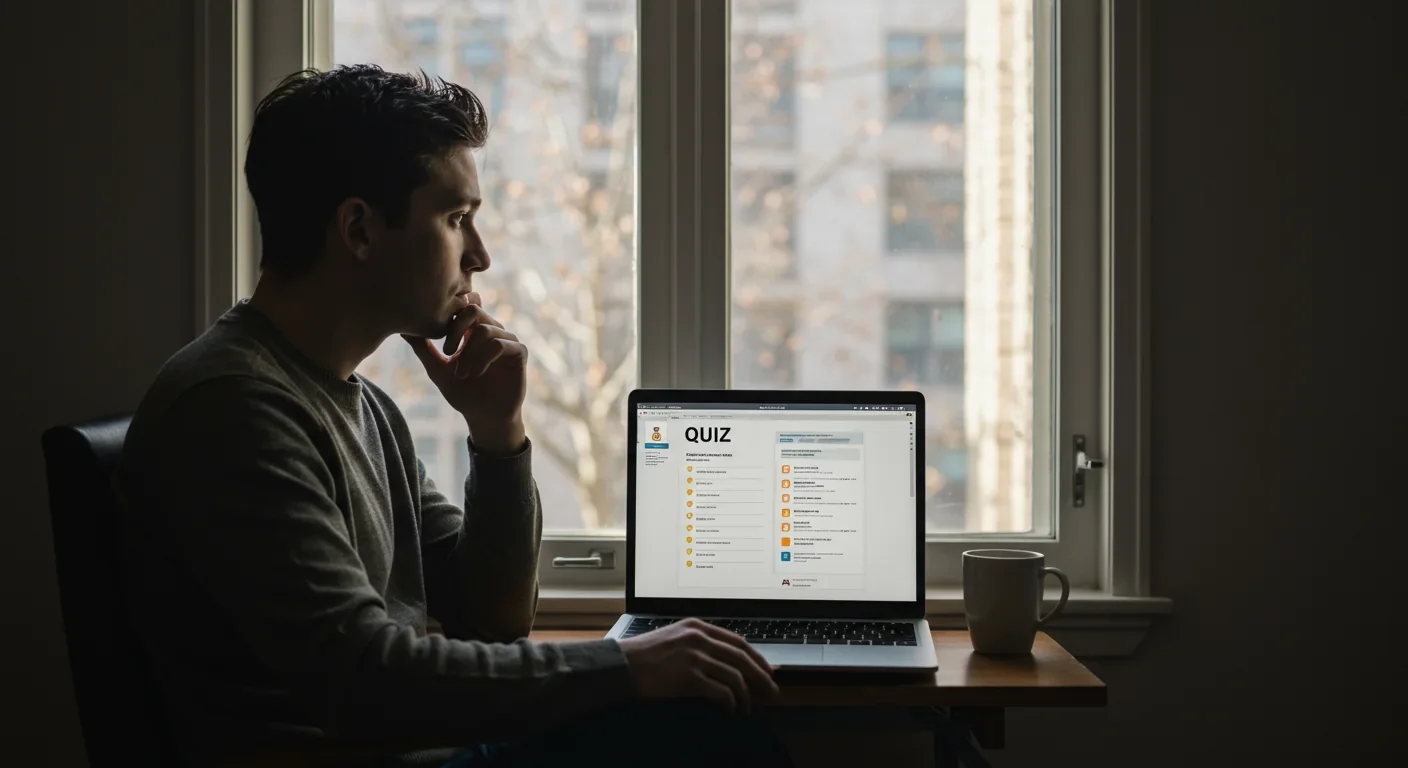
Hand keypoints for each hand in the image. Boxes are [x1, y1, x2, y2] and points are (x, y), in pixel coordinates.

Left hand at [404, 293, 527, 453]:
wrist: (484, 417)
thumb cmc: (462, 393)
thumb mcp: (437, 369)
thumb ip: (423, 348)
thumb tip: (402, 329)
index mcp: (473, 329)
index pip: (466, 304)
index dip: (452, 314)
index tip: (441, 340)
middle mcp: (492, 330)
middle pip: (474, 309)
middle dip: (456, 329)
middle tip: (446, 351)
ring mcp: (507, 339)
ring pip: (485, 329)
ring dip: (469, 352)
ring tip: (461, 373)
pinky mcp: (519, 352)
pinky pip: (500, 344)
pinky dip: (483, 358)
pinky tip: (476, 373)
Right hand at [618, 618, 778, 713]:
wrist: (620, 666)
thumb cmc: (642, 657)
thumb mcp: (673, 639)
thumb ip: (698, 644)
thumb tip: (725, 662)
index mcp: (697, 626)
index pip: (738, 641)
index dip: (757, 658)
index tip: (769, 671)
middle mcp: (699, 637)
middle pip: (742, 658)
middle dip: (761, 677)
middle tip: (772, 693)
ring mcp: (695, 656)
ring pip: (735, 676)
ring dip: (745, 696)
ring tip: (746, 709)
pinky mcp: (689, 676)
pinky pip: (721, 691)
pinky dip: (729, 703)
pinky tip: (729, 710)